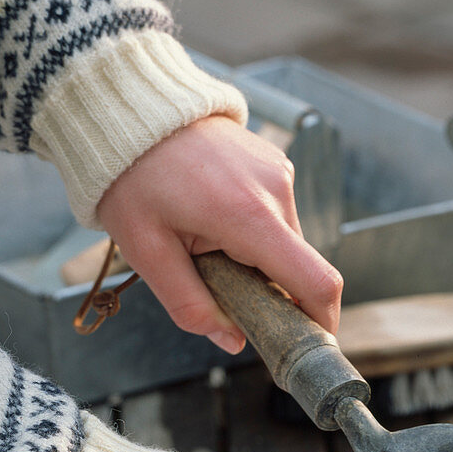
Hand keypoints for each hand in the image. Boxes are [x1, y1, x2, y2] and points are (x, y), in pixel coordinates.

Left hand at [95, 115, 342, 353]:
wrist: (129, 108)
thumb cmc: (131, 177)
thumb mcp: (147, 252)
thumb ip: (190, 305)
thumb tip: (232, 340)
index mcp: (249, 217)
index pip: (317, 283)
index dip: (322, 321)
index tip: (310, 343)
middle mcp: (276, 191)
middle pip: (299, 266)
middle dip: (273, 291)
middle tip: (226, 291)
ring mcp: (279, 171)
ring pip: (287, 242)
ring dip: (260, 259)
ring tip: (208, 243)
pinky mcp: (275, 161)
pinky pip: (277, 213)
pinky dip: (256, 231)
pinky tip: (215, 217)